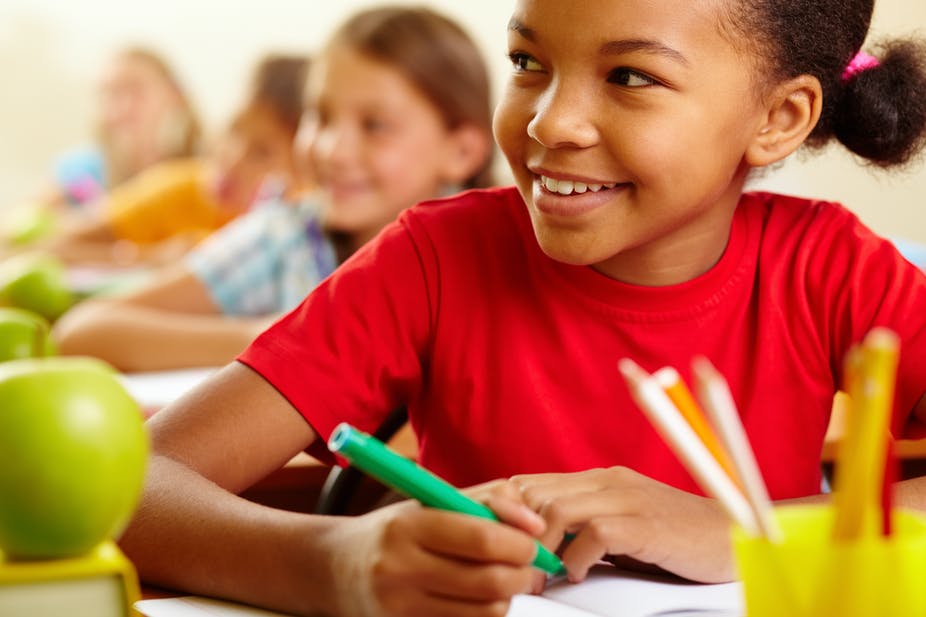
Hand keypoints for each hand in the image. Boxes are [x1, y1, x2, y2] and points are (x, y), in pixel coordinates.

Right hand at [323, 496, 544, 616]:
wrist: (334, 568)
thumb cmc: (391, 531)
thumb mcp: (429, 502)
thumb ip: (484, 500)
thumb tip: (534, 523)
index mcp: (408, 526)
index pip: (481, 537)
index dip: (519, 543)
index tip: (531, 542)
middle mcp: (399, 568)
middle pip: (489, 581)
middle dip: (522, 574)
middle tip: (528, 567)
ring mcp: (399, 608)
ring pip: (485, 612)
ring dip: (506, 598)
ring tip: (501, 581)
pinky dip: (483, 615)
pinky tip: (477, 600)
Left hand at [506, 467, 735, 584]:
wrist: (732, 540)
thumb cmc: (672, 538)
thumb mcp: (618, 527)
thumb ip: (581, 527)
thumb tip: (533, 546)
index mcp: (596, 479)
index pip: (529, 483)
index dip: (503, 511)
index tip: (493, 544)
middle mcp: (607, 481)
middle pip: (535, 494)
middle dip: (516, 534)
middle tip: (516, 569)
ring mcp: (627, 499)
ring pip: (557, 511)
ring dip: (542, 549)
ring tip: (545, 576)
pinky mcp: (646, 523)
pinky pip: (594, 534)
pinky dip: (577, 559)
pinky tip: (580, 574)